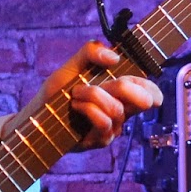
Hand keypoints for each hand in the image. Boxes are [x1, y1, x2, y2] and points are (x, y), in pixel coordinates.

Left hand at [40, 41, 162, 149]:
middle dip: (124, 87)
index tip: (141, 85)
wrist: (38, 112)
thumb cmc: (58, 91)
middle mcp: (122, 110)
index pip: (150, 92)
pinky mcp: (101, 140)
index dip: (152, 89)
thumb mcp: (73, 65)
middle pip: (143, 100)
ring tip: (76, 94)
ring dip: (93, 95)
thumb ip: (91, 51)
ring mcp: (113, 127)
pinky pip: (104, 121)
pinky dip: (88, 109)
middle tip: (102, 84)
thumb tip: (114, 57)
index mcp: (122, 93)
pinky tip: (76, 106)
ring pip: (117, 109)